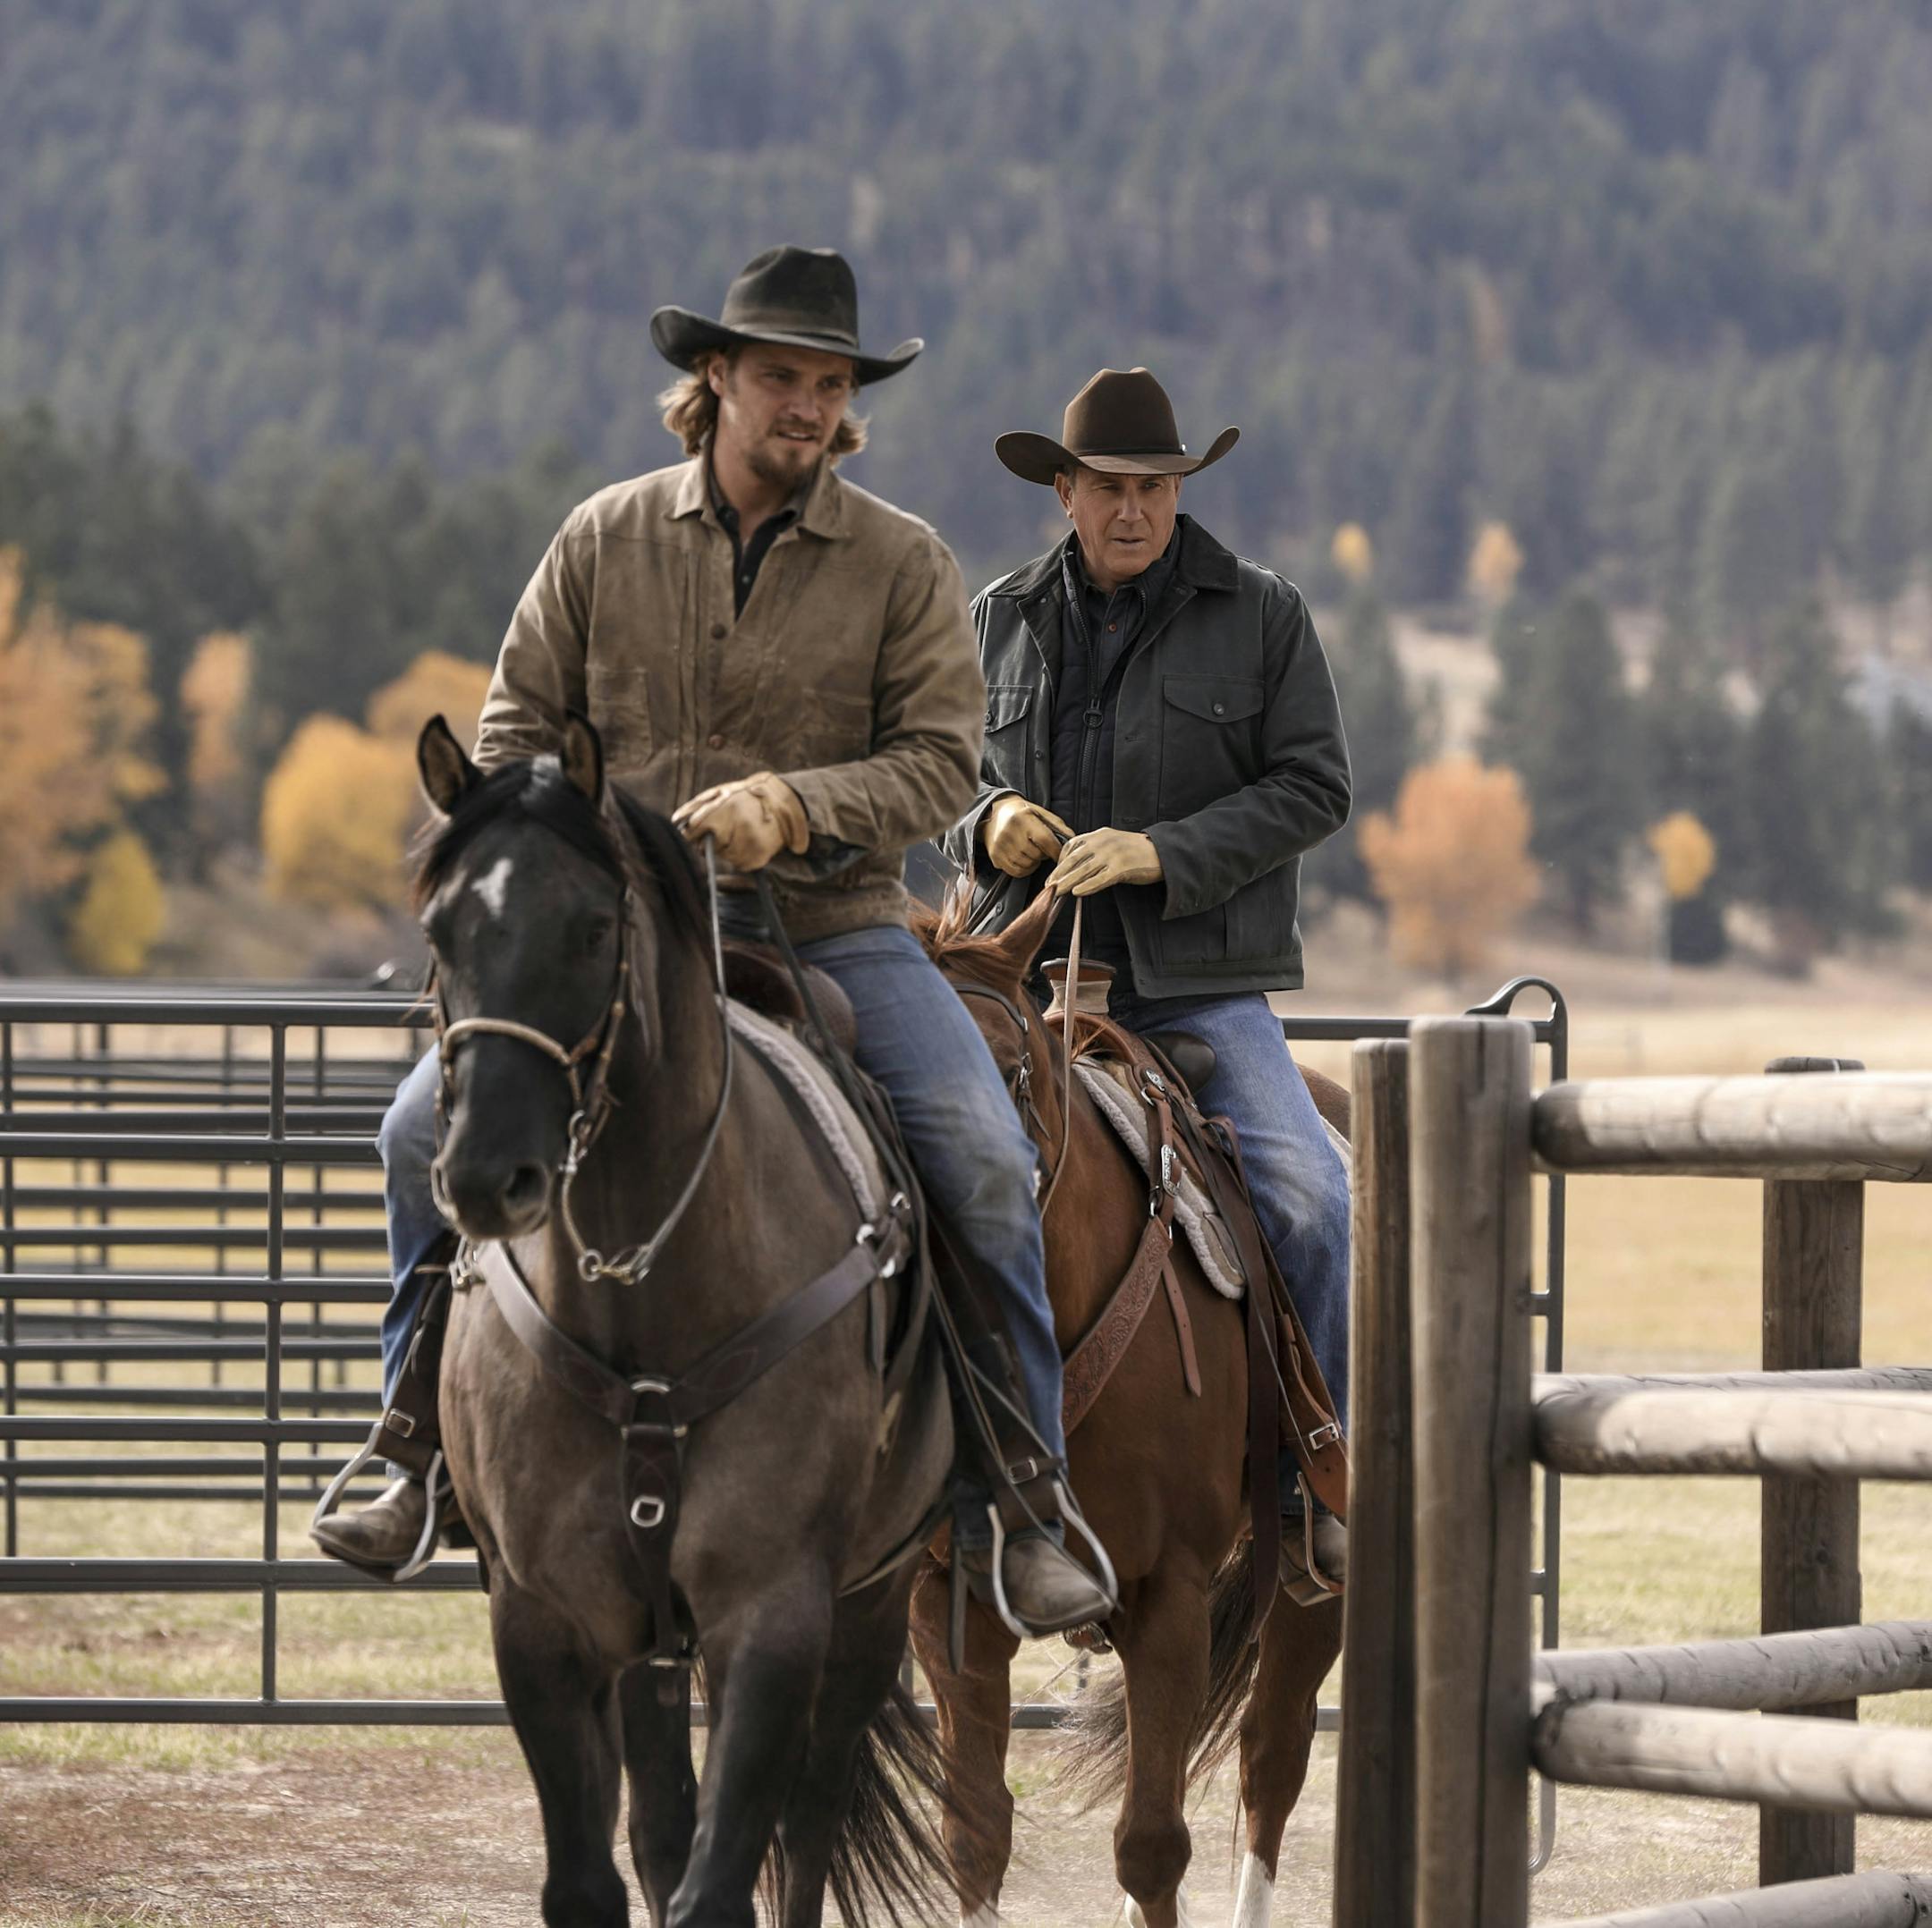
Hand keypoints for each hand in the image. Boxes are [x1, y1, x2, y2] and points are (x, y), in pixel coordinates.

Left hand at [672, 773, 808, 871]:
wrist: (784, 804)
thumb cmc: (746, 797)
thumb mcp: (722, 793)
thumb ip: (697, 807)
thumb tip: (676, 821)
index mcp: (726, 808)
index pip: (693, 829)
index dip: (691, 833)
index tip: (694, 832)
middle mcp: (738, 827)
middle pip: (707, 846)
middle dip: (712, 840)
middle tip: (726, 829)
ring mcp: (750, 844)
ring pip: (723, 856)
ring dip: (727, 848)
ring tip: (741, 833)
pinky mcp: (758, 858)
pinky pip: (738, 864)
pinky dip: (740, 856)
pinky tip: (749, 842)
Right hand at [982, 794, 1072, 876]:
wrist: (994, 815)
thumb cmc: (1023, 814)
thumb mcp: (1041, 814)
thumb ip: (1058, 827)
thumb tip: (1073, 842)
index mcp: (1023, 818)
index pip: (1045, 840)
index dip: (1056, 851)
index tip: (1061, 855)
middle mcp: (1009, 832)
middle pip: (1037, 855)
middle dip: (1043, 854)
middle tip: (1040, 847)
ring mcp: (1000, 847)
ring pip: (1028, 866)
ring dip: (1034, 862)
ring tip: (1031, 851)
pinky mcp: (995, 858)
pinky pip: (1017, 872)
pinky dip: (1025, 869)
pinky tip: (1024, 858)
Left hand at [1044, 827, 1162, 896]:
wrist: (1162, 852)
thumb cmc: (1136, 850)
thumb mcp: (1112, 842)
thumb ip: (1094, 850)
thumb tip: (1075, 866)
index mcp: (1099, 835)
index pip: (1071, 846)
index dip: (1060, 861)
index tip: (1054, 873)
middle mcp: (1103, 842)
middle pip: (1073, 859)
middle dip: (1059, 874)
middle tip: (1049, 885)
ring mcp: (1112, 855)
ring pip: (1083, 871)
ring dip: (1067, 882)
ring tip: (1057, 891)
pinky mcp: (1121, 868)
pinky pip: (1100, 879)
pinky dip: (1087, 886)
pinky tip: (1077, 893)